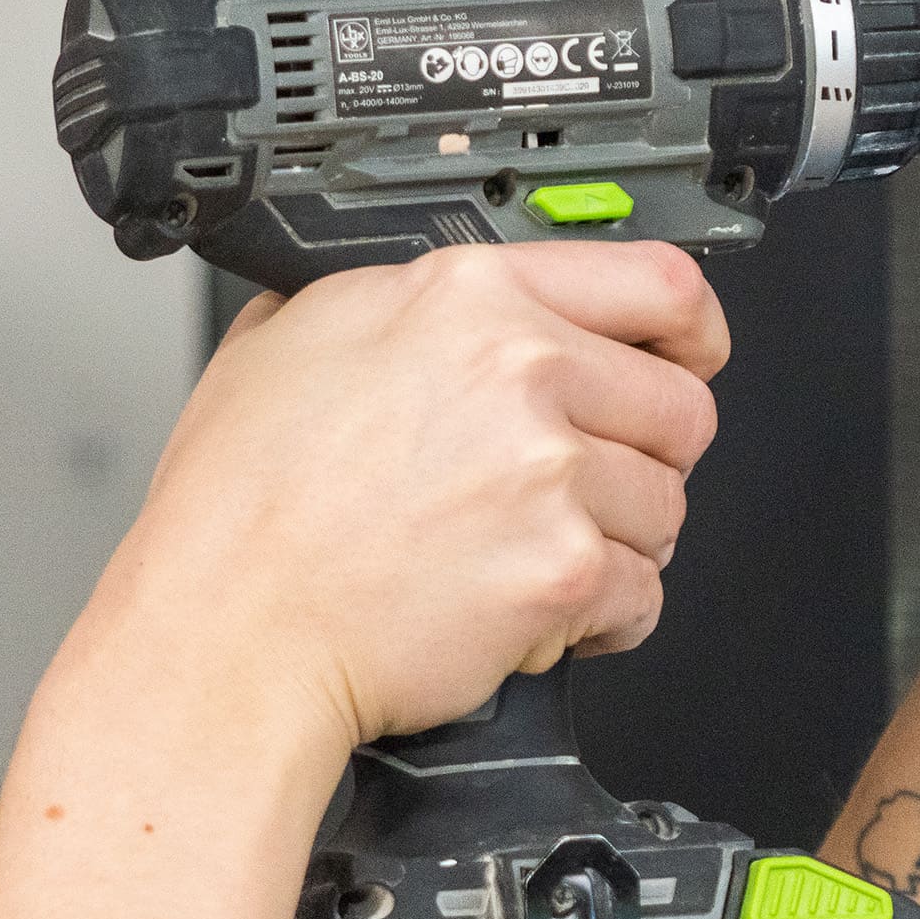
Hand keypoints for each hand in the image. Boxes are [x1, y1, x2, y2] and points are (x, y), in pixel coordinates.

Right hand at [92, 241, 731, 763]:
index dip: (691, 331)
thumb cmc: (238, 513)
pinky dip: (602, 619)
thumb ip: (386, 306)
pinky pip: (640, 595)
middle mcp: (519, 370)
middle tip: (584, 490)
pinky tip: (536, 614)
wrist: (226, 635)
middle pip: (680, 407)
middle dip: (643, 458)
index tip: (693, 355)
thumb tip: (425, 305)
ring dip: (617, 542)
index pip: (656, 283)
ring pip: (665, 507)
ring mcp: (547, 472)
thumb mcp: (288, 340)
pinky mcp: (559, 569)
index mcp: (466, 298)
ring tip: (531, 556)